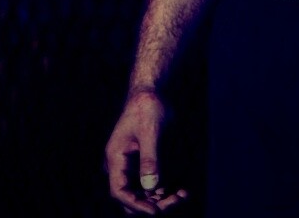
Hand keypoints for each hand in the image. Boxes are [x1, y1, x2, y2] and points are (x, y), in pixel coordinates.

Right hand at [104, 88, 188, 212]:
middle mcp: (121, 164)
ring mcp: (132, 165)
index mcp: (116, 157)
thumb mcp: (150, 131)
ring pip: (143, 193)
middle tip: (176, 200)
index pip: (119, 191)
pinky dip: (166, 189)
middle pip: (132, 196)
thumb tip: (150, 187)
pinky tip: (182, 189)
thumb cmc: (148, 106)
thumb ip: (150, 159)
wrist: (151, 92)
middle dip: (153, 204)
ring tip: (183, 195)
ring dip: (162, 199)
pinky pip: (152, 185)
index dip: (136, 205)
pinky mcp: (144, 163)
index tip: (156, 211)